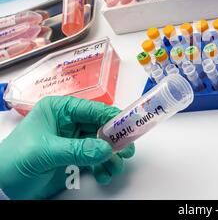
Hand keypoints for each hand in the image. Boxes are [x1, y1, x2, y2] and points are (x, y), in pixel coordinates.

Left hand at [0, 96, 134, 199]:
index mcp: (59, 110)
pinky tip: (104, 174)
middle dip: (115, 139)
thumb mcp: (45, 151)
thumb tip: (106, 149)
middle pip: (100, 127)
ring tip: (116, 167)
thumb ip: (77, 150)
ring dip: (111, 155)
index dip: (111, 116)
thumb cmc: (13, 160)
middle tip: (127, 149)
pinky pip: (96, 159)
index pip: (91, 109)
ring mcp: (72, 141)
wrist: (1, 187)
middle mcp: (68, 123)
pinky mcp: (74, 158)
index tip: (127, 125)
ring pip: (101, 144)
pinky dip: (103, 167)